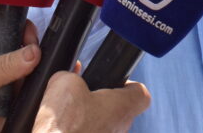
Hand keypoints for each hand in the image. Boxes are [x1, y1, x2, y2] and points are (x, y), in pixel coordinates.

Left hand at [0, 22, 39, 132]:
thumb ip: (5, 64)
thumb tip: (34, 52)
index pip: (8, 27)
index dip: (22, 29)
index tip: (33, 40)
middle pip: (23, 52)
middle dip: (33, 56)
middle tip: (35, 63)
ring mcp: (2, 85)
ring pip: (27, 75)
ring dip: (31, 80)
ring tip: (31, 83)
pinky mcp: (7, 105)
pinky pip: (26, 97)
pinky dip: (30, 98)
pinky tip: (29, 99)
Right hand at [33, 72, 150, 132]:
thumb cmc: (62, 124)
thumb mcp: (64, 83)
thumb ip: (72, 75)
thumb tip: (67, 78)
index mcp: (122, 106)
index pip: (140, 93)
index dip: (128, 84)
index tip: (113, 82)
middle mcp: (121, 129)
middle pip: (122, 110)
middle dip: (104, 101)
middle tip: (84, 96)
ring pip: (106, 126)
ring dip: (92, 118)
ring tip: (69, 114)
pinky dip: (82, 131)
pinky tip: (64, 128)